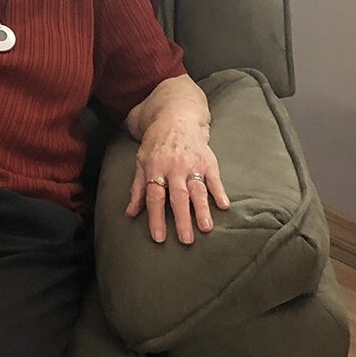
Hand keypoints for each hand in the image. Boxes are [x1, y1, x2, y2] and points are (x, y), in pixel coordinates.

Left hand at [125, 113, 229, 244]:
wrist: (177, 116)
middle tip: (185, 239)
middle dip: (182, 218)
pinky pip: (215, 178)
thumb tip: (130, 212)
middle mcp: (174, 167)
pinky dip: (219, 191)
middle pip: (178, 196)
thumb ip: (138, 188)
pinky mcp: (208, 160)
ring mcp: (193, 163)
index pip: (154, 196)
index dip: (155, 217)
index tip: (159, 237)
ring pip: (197, 189)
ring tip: (206, 227)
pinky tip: (224, 205)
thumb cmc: (156, 143)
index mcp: (155, 168)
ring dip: (202, 209)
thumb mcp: (142, 161)